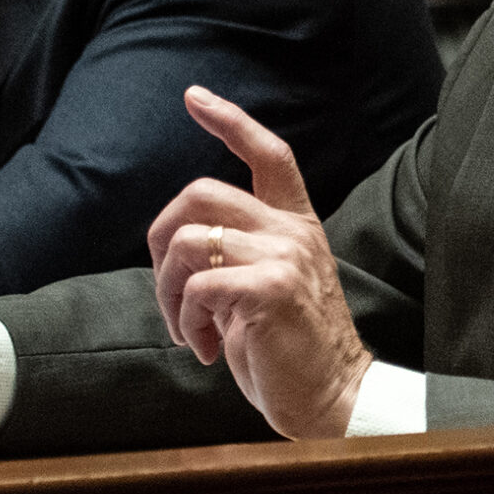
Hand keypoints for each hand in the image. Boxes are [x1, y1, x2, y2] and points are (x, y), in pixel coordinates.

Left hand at [146, 86, 371, 439]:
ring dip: (169, 293)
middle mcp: (292, 231)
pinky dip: (185, 320)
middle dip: (160, 238)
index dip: (229, 120)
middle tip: (168, 290)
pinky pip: (198, 286)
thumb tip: (180, 248)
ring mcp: (284, 256)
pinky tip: (204, 347)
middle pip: (201, 192)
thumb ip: (238, 253)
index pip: (269, 154)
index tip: (194, 97)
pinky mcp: (270, 288)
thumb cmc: (290, 348)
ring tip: (190, 330)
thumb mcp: (269, 285)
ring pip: (189, 241)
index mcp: (296, 225)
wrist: (333, 396)